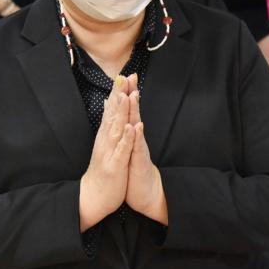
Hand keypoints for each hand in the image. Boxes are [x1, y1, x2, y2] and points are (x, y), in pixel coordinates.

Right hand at [79, 77, 134, 230]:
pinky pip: (122, 150)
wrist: (94, 195)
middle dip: (118, 96)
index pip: (112, 110)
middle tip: (123, 77)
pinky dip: (126, 139)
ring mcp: (109, 152)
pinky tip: (131, 128)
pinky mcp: (115, 165)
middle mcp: (106, 140)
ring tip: (126, 96)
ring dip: (121, 112)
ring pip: (116, 129)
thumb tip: (109, 102)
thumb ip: (108, 122)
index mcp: (106, 135)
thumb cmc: (103, 168)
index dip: (117, 92)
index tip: (122, 75)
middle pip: (113, 114)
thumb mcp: (106, 142)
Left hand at [123, 74, 167, 224]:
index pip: (127, 111)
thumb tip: (125, 118)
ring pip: (137, 126)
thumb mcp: (129, 148)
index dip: (125, 94)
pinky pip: (138, 148)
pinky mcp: (140, 162)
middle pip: (134, 112)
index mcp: (131, 135)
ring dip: (135, 111)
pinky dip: (137, 137)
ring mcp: (139, 149)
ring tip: (134, 94)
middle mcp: (136, 139)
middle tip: (131, 75)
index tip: (123, 75)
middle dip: (132, 94)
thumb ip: (128, 132)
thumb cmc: (135, 170)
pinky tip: (137, 126)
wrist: (146, 192)